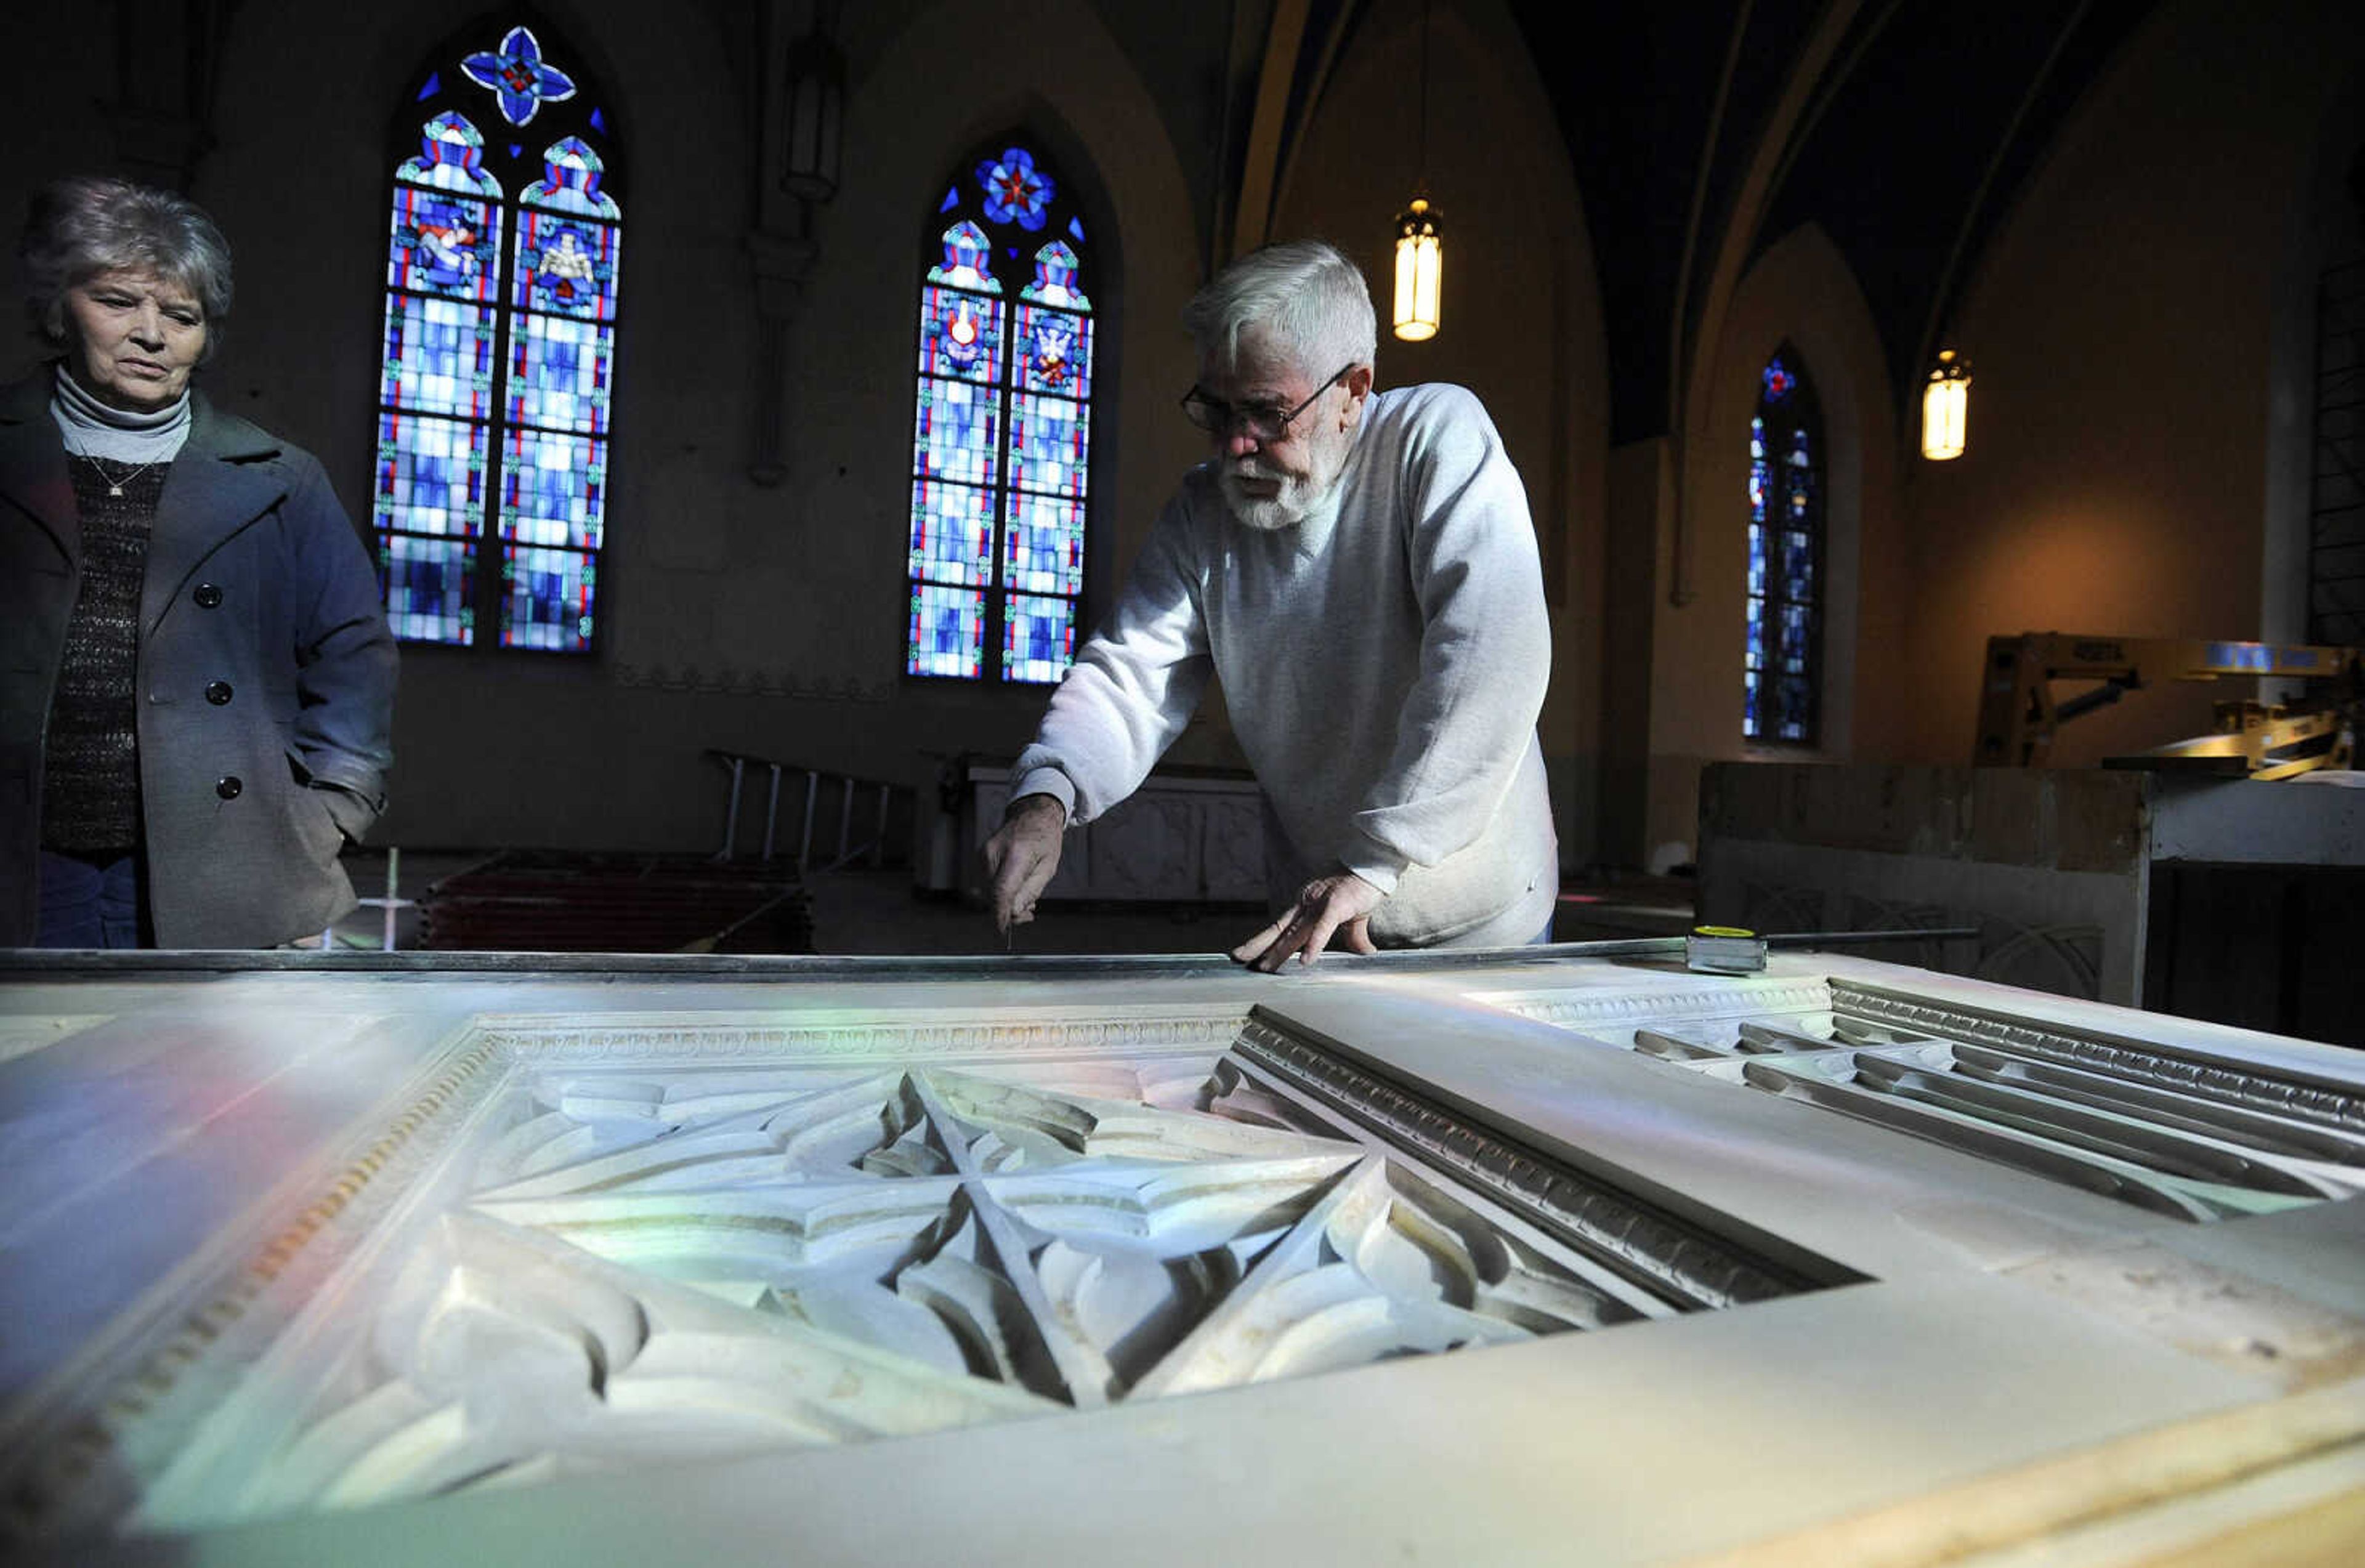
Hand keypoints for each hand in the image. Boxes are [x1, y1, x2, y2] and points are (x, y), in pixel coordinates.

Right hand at [984, 794, 1066, 932]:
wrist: (1032, 814)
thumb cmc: (1044, 838)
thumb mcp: (1048, 866)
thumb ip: (1031, 890)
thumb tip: (1014, 913)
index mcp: (1016, 853)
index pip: (1002, 891)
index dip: (1001, 914)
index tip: (1003, 930)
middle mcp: (993, 853)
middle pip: (993, 895)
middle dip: (1009, 911)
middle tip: (1029, 914)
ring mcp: (983, 855)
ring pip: (989, 892)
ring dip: (1005, 902)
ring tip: (1027, 898)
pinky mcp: (980, 858)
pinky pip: (987, 884)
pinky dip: (1000, 892)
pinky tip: (1016, 889)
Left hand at [1231, 869, 1383, 971]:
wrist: (1374, 866)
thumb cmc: (1360, 888)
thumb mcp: (1353, 917)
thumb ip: (1353, 936)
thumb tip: (1365, 952)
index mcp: (1307, 907)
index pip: (1280, 927)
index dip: (1263, 941)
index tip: (1248, 953)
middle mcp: (1307, 905)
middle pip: (1278, 930)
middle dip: (1258, 946)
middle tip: (1238, 959)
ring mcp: (1320, 904)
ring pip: (1294, 931)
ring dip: (1278, 951)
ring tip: (1264, 966)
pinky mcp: (1337, 905)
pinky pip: (1322, 928)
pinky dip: (1314, 944)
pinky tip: (1306, 961)